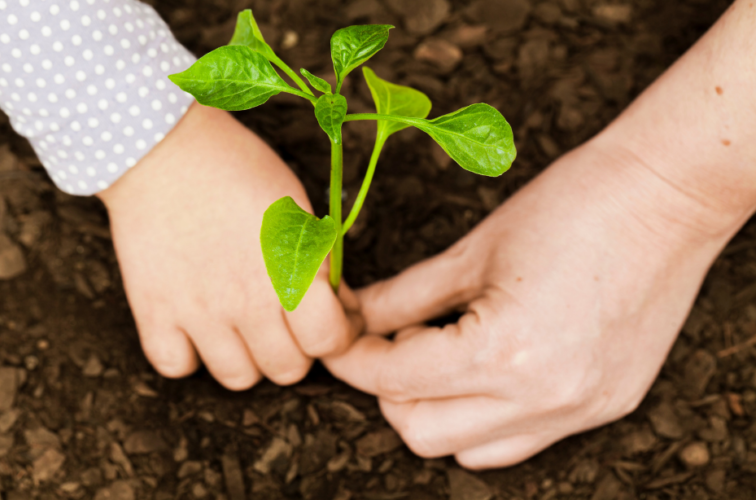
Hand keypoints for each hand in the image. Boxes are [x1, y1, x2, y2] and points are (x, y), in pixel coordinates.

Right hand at [98, 102, 358, 389]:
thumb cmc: (239, 169)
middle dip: (297, 348)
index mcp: (290, 272)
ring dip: (248, 358)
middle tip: (288, 322)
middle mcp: (247, 303)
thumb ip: (319, 265)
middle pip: (287, 370)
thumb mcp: (298, 210)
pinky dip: (189, 355)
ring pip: (237, 379)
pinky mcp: (154, 312)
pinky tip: (197, 327)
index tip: (333, 320)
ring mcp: (198, 313)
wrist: (163, 148)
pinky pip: (177, 367)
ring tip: (243, 326)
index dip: (338, 335)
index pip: (329, 342)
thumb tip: (336, 307)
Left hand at [325, 0, 755, 467]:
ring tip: (436, 356)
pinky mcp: (604, 407)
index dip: (353, 358)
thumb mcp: (471, 251)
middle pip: (420, 431)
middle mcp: (542, 399)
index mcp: (502, 352)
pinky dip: (482, 418)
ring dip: (434, 410)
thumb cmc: (570, 207)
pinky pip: (519, 442)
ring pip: (467, 449)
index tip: (340, 338)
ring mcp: (578, 411)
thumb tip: (356, 316)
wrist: (663, 198)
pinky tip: (483, 371)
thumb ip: (403, 295)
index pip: (394, 379)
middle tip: (388, 342)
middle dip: (388, 389)